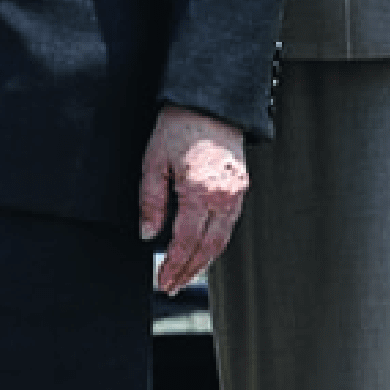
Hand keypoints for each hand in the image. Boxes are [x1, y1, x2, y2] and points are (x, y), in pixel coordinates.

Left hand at [138, 103, 247, 294]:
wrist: (210, 103)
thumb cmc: (179, 127)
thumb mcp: (154, 161)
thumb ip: (151, 200)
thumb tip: (148, 233)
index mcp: (200, 192)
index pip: (186, 242)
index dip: (173, 265)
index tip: (162, 280)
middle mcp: (223, 197)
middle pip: (207, 248)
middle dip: (188, 271)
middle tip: (171, 285)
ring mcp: (236, 194)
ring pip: (222, 240)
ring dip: (203, 261)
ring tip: (184, 273)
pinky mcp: (242, 188)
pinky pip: (229, 224)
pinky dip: (215, 242)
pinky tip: (201, 248)